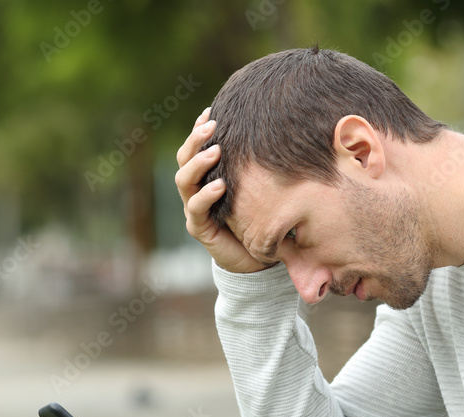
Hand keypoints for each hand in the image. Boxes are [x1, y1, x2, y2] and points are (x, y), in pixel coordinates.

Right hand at [175, 108, 268, 273]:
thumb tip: (280, 128)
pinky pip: (196, 209)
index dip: (198, 129)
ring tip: (215, 151)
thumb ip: (259, 164)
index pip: (196, 147)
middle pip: (184, 158)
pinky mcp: (200, 228)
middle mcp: (196, 189)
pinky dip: (205, 196)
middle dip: (195, 140)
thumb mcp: (260, 185)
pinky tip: (220, 186)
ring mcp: (195, 209)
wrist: (258, 258)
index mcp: (207, 176)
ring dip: (198, 164)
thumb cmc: (260, 216)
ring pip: (184, 181)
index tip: (211, 111)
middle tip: (211, 126)